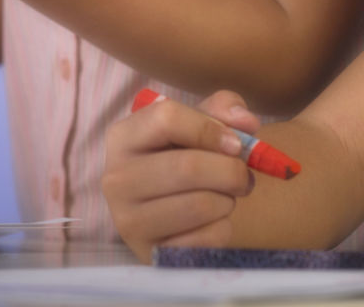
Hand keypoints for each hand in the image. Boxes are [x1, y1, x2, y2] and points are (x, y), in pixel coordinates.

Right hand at [102, 91, 259, 261]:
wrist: (168, 211)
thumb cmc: (184, 155)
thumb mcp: (198, 123)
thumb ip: (224, 108)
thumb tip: (246, 123)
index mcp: (123, 137)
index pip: (167, 118)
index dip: (211, 128)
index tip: (236, 143)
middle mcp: (116, 179)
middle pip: (187, 167)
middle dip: (231, 171)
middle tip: (243, 176)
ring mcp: (128, 221)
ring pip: (200, 205)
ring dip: (228, 200)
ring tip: (224, 196)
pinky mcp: (149, 254)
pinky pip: (206, 239)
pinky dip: (223, 227)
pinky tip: (212, 221)